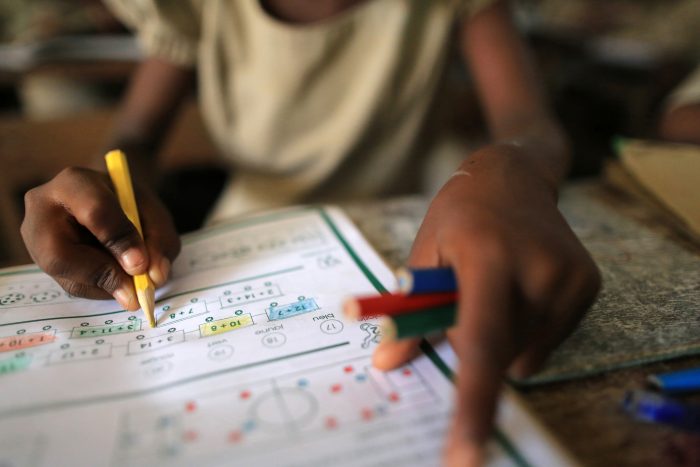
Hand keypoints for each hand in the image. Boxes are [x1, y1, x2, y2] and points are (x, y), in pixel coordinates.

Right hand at [21, 167, 179, 308]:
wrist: (104, 204)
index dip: (119, 241)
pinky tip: (117, 278)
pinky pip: (72, 287)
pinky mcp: (41, 264)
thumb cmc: (129, 205)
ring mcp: (34, 240)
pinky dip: (102, 289)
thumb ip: (157, 239)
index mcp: (75, 183)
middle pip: (60, 255)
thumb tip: (155, 276)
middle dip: (104, 275)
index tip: (141, 265)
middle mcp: (43, 211)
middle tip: (135, 291)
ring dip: (107, 286)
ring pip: (67, 279)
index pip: (94, 211)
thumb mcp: (151, 212)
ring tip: (132, 282)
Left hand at [372, 146, 599, 465]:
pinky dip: (523, 330)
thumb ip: (409, 312)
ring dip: (498, 338)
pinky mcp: (589, 285)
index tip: (465, 451)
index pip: (481, 341)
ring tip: (493, 288)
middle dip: (472, 345)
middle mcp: (538, 269)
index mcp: (488, 257)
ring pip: (523, 351)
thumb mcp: (423, 254)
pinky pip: (545, 340)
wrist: (513, 176)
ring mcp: (570, 278)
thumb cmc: (458, 215)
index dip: (473, 400)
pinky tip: (519, 288)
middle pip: (499, 352)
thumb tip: (388, 363)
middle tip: (462, 301)